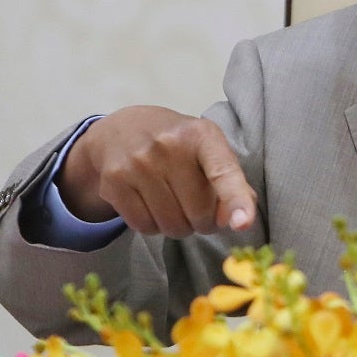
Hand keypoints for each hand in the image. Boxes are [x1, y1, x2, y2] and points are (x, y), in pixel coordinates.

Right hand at [57, 105, 256, 237]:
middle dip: (202, 222)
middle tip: (197, 210)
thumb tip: (235, 221)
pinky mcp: (114, 181)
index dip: (235, 199)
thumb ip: (231, 183)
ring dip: (179, 227)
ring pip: (171, 225)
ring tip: (174, 206)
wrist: (120, 129)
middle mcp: (168, 145)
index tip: (243, 224)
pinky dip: (153, 227)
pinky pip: (144, 226)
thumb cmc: (177, 146)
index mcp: (201, 134)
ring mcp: (138, 162)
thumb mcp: (208, 150)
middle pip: (198, 213)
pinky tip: (152, 206)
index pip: (223, 171)